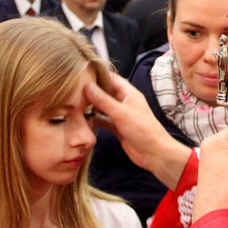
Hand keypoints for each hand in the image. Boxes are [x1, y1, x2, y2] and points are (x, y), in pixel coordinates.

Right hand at [85, 74, 191, 189]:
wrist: (154, 153)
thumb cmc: (142, 129)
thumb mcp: (121, 113)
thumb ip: (103, 100)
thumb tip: (87, 86)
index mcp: (129, 93)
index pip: (112, 79)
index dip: (98, 75)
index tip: (82, 74)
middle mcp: (125, 102)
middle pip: (106, 92)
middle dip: (92, 91)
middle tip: (73, 89)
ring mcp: (121, 115)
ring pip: (104, 107)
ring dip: (92, 105)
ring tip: (74, 102)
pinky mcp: (118, 128)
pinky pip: (104, 120)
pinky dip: (95, 119)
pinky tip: (83, 118)